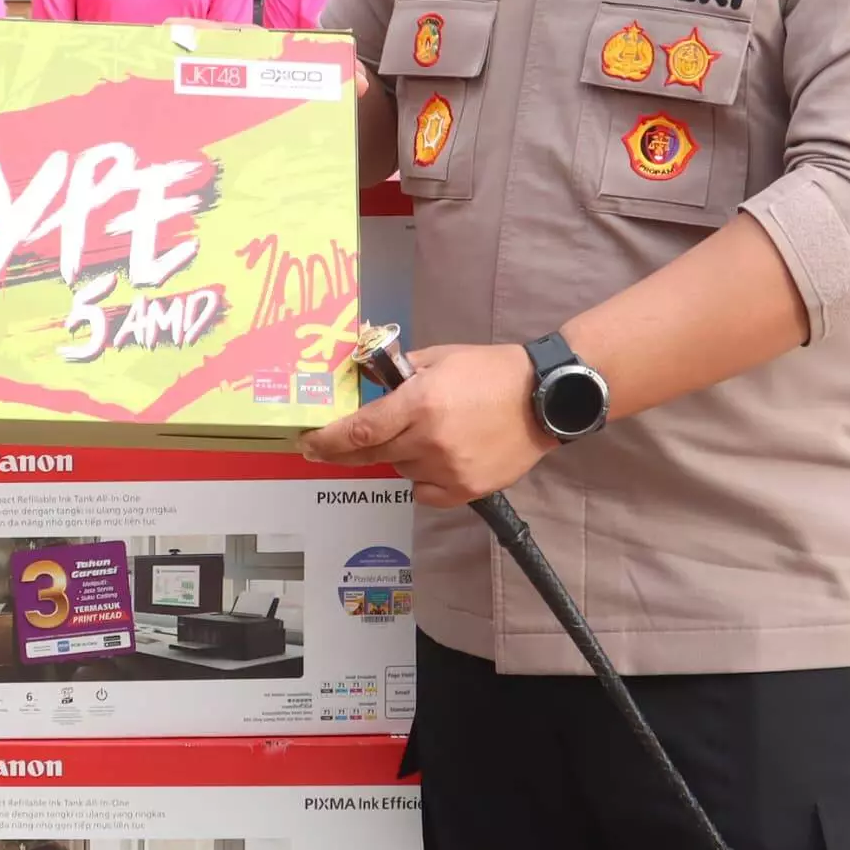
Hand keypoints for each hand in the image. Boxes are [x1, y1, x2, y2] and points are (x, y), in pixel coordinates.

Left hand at [298, 340, 547, 506]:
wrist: (543, 398)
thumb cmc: (490, 371)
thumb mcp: (440, 358)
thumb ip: (400, 371)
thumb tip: (366, 381)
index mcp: (420, 402)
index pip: (359, 430)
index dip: (326, 441)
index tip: (306, 444)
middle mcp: (429, 439)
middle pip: (370, 455)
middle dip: (343, 452)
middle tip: (325, 450)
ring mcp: (448, 468)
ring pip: (399, 470)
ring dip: (397, 455)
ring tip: (423, 434)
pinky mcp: (466, 489)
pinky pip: (423, 492)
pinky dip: (421, 478)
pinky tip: (437, 459)